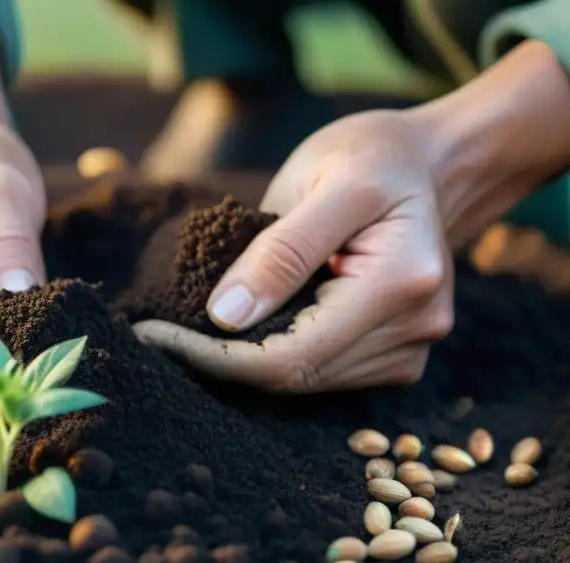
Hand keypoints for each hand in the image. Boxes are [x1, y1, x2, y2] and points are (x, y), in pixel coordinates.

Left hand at [134, 110, 454, 391]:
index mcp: (402, 281)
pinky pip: (320, 372)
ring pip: (304, 382)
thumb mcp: (323, 180)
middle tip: (160, 331)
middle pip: (295, 377)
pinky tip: (244, 326)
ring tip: (195, 326)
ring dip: (243, 361)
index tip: (153, 335)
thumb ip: (279, 251)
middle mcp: (416, 327)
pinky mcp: (396, 355)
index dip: (214, 357)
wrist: (430, 165)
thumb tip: (224, 317)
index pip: (290, 355)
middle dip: (220, 361)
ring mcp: (409, 348)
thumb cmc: (373, 157)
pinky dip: (273, 354)